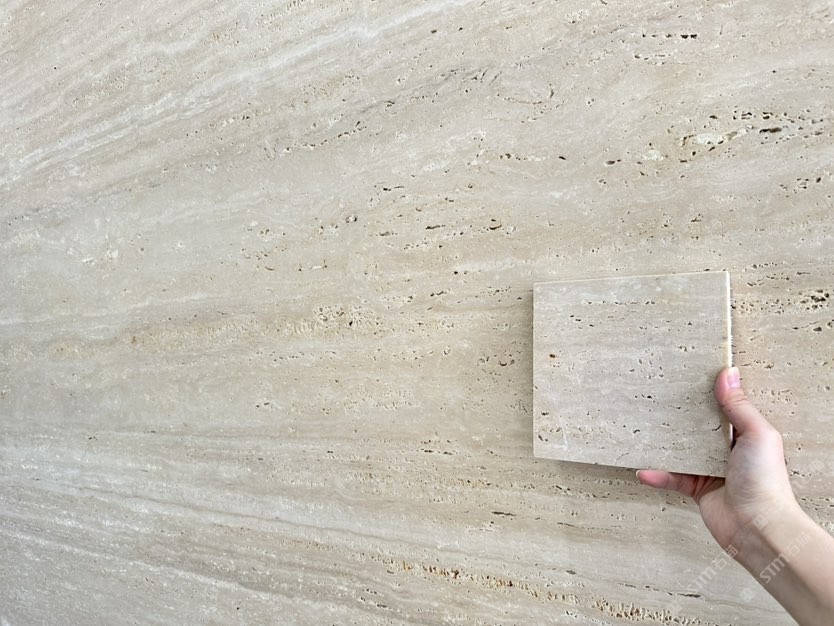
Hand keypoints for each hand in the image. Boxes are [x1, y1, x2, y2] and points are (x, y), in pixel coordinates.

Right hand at [637, 366, 799, 550]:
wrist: (758, 526)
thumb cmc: (766, 481)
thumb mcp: (756, 434)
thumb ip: (739, 406)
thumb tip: (729, 373)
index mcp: (745, 435)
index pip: (722, 409)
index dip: (706, 396)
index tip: (687, 380)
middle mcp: (727, 452)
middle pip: (697, 429)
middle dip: (679, 419)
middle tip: (657, 402)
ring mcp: (711, 470)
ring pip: (681, 452)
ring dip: (664, 446)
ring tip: (643, 432)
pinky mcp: (697, 489)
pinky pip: (672, 478)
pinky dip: (657, 475)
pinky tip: (645, 471)